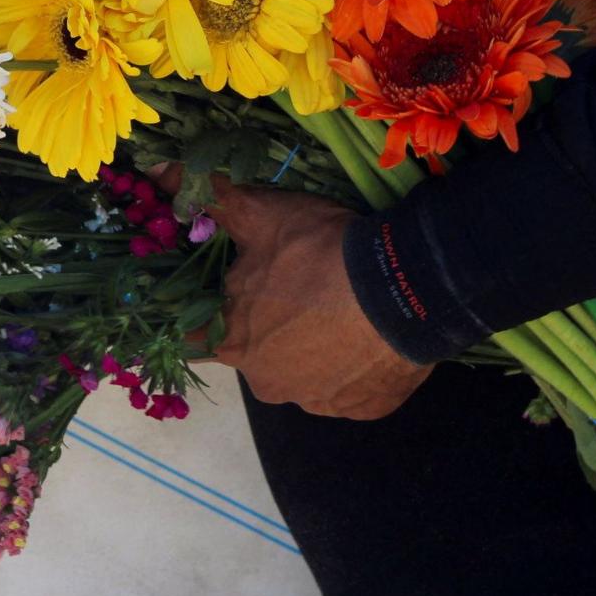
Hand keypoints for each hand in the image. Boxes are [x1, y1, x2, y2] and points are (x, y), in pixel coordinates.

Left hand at [205, 177, 432, 420]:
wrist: (404, 289)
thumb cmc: (319, 254)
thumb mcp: (263, 216)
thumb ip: (223, 207)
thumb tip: (190, 185)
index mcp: (233, 342)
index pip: (202, 335)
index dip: (219, 309)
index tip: (241, 290)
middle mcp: (266, 382)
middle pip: (259, 352)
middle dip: (273, 323)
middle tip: (303, 289)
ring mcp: (315, 401)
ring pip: (305, 370)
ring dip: (315, 346)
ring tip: (340, 309)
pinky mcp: (360, 409)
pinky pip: (347, 386)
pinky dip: (352, 364)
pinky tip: (365, 334)